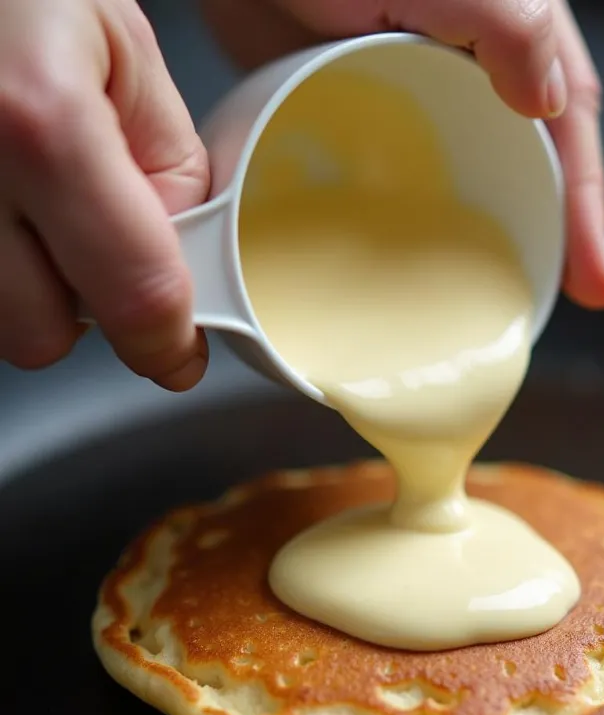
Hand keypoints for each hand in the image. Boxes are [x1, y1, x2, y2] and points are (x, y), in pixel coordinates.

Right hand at [0, 0, 209, 389]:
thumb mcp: (134, 63)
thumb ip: (170, 177)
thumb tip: (178, 263)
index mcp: (41, 126)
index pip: (133, 295)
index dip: (168, 343)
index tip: (179, 355)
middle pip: (42, 336)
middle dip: (87, 313)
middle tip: (100, 251)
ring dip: (29, 291)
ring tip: (40, 210)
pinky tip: (5, 206)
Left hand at [201, 0, 603, 309]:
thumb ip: (511, 24)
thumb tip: (551, 103)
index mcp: (513, 36)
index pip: (570, 134)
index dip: (587, 212)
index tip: (597, 282)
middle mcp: (477, 72)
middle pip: (531, 164)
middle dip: (553, 233)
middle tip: (562, 300)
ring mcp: (422, 96)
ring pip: (475, 174)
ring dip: (491, 232)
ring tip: (500, 293)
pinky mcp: (370, 112)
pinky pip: (409, 175)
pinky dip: (420, 218)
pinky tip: (416, 258)